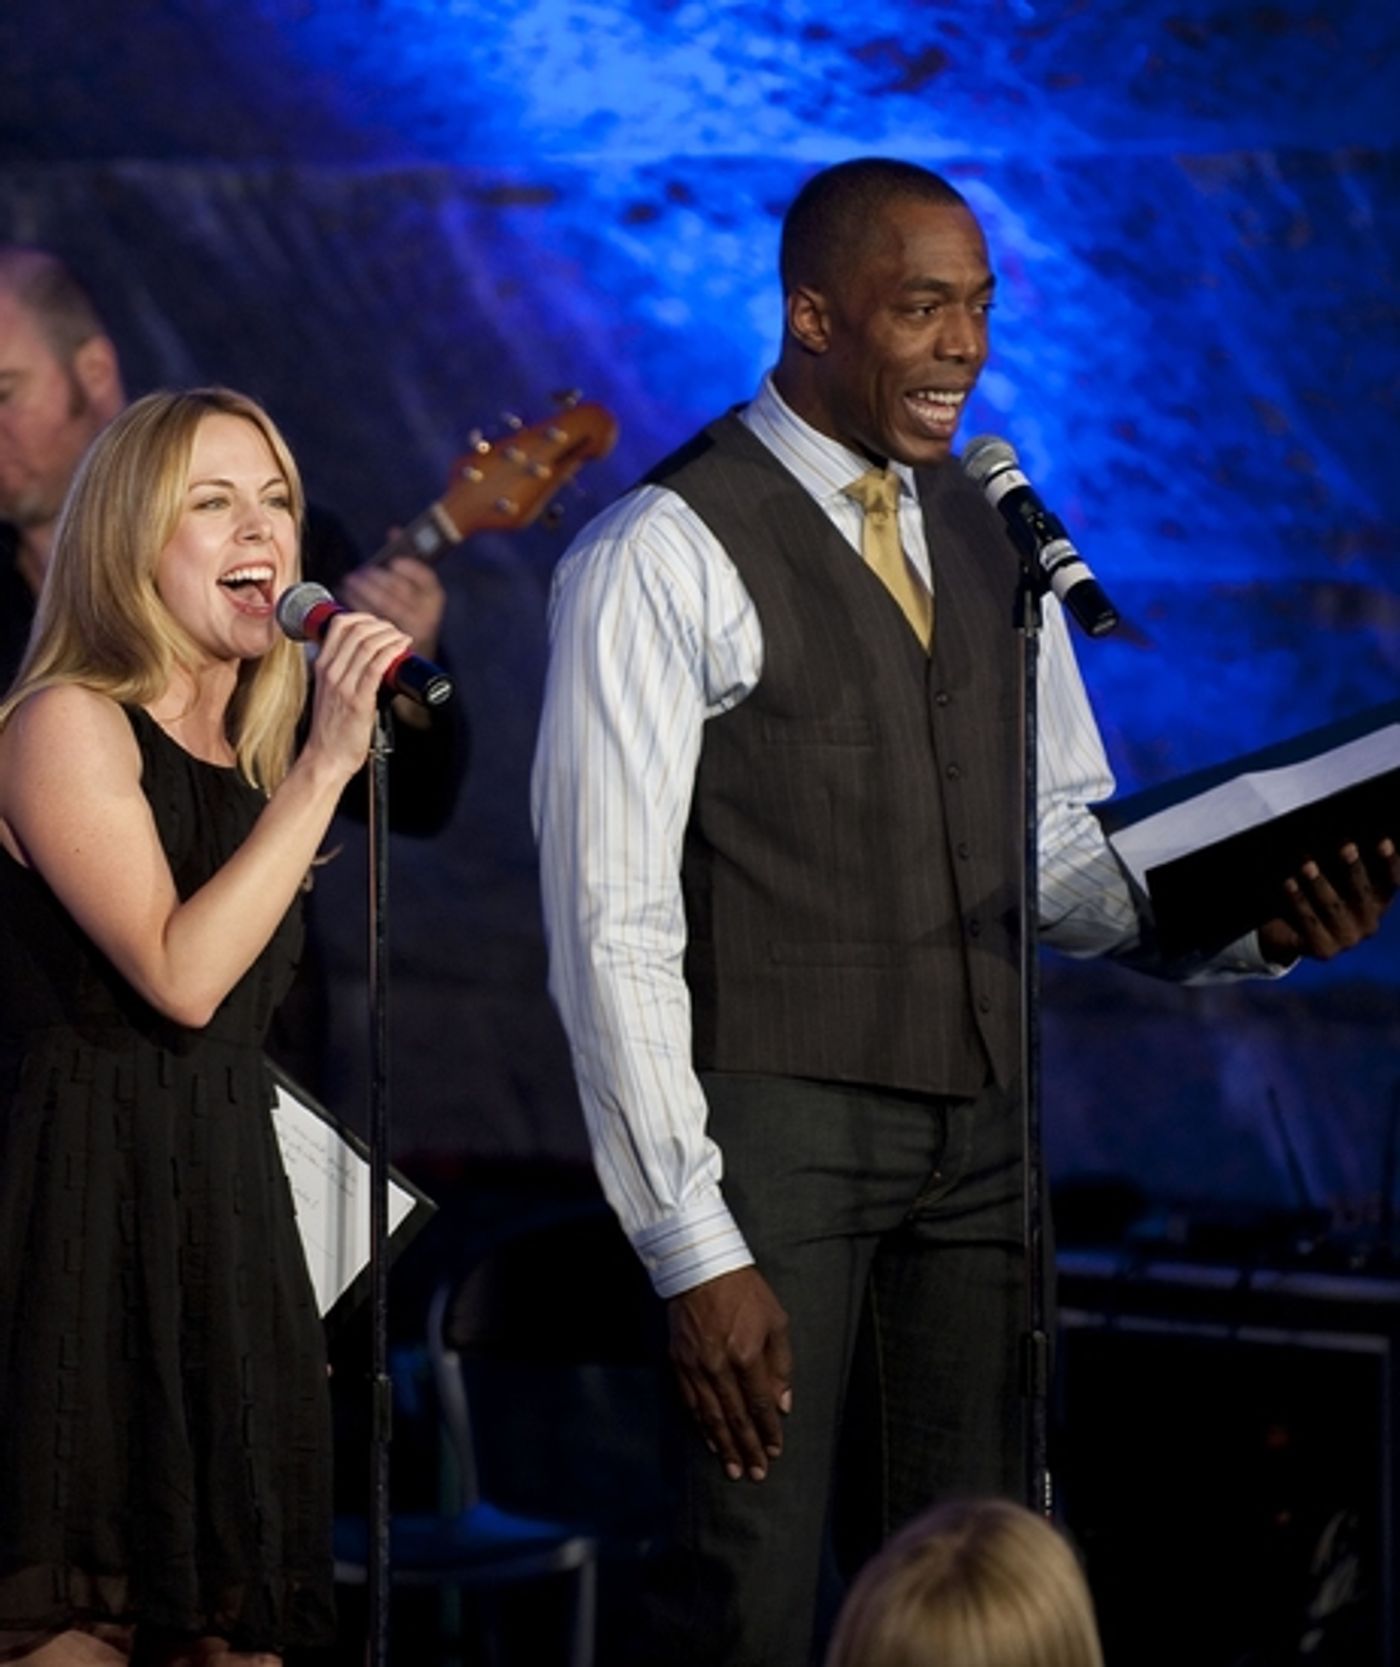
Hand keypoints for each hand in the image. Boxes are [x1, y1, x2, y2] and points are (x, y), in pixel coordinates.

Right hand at [304, 610, 413, 779]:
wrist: (326, 757)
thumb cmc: (332, 728)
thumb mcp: (330, 691)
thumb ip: (344, 672)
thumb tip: (371, 659)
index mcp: (323, 666)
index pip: (340, 625)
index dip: (365, 617)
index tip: (380, 625)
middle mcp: (331, 671)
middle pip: (357, 629)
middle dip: (383, 625)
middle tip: (396, 633)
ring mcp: (343, 685)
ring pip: (369, 644)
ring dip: (391, 635)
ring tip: (403, 639)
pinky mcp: (359, 700)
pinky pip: (376, 666)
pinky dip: (392, 651)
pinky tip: (402, 647)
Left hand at [339, 555, 445, 659]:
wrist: (413, 657)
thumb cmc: (410, 610)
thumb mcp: (415, 589)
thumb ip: (405, 562)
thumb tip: (393, 530)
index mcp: (434, 599)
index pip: (427, 581)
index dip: (411, 570)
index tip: (393, 561)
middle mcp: (426, 616)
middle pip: (402, 594)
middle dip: (379, 579)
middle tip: (361, 571)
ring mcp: (410, 631)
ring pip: (386, 607)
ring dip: (365, 591)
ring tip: (350, 580)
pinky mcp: (392, 642)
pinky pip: (373, 620)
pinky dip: (357, 605)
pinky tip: (347, 595)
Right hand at [667, 1266, 792, 1481]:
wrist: (701, 1267)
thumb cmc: (744, 1291)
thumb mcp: (775, 1320)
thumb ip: (781, 1364)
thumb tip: (783, 1404)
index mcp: (745, 1354)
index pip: (759, 1404)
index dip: (768, 1431)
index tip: (775, 1450)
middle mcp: (718, 1366)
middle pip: (735, 1417)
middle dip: (748, 1448)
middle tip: (757, 1473)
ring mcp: (695, 1366)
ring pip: (710, 1416)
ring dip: (724, 1445)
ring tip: (735, 1469)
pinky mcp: (678, 1362)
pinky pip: (690, 1402)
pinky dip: (700, 1425)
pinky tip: (710, 1440)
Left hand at [1258, 838, 1398, 963]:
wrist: (1288, 932)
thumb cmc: (1315, 891)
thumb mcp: (1331, 875)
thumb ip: (1340, 859)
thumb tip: (1340, 827)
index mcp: (1379, 902)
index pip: (1391, 881)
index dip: (1390, 863)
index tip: (1384, 841)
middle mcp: (1370, 923)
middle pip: (1362, 893)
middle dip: (1353, 868)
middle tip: (1346, 846)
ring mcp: (1348, 940)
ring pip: (1333, 906)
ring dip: (1319, 883)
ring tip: (1307, 863)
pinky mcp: (1323, 951)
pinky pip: (1308, 921)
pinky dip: (1297, 900)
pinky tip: (1288, 882)